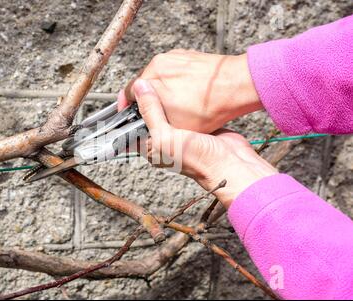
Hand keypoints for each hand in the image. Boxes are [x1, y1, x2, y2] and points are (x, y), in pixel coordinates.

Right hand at [119, 50, 261, 132]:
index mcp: (151, 78)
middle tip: (157, 114)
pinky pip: (176, 72)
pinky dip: (178, 83)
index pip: (128, 93)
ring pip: (161, 78)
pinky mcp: (189, 56)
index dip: (128, 107)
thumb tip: (136, 117)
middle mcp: (159, 63)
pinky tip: (189, 96)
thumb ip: (149, 118)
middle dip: (148, 100)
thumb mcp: (172, 124)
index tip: (130, 114)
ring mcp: (175, 57)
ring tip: (177, 107)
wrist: (237, 86)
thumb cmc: (208, 107)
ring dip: (164, 92)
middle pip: (145, 85)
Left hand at [133, 79, 276, 206]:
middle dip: (148, 99)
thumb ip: (150, 112)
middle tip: (147, 80)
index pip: (131, 126)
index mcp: (150, 146)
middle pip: (149, 115)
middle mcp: (162, 139)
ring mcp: (180, 132)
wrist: (230, 163)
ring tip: (162, 79)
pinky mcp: (195, 125)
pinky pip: (184, 109)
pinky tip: (180, 87)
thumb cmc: (196, 159)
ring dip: (165, 96)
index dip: (128, 110)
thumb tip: (139, 87)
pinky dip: (181, 98)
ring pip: (167, 110)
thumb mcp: (165, 136)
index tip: (129, 91)